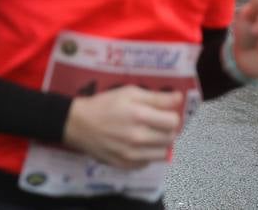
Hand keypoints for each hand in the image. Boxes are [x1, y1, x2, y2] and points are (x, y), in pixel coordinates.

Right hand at [63, 86, 182, 169]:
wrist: (78, 124)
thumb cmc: (104, 104)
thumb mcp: (128, 93)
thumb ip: (156, 97)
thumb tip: (179, 99)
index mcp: (139, 115)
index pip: (174, 122)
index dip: (170, 116)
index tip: (162, 114)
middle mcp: (138, 137)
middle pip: (171, 138)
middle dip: (166, 130)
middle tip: (154, 124)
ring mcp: (132, 154)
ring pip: (163, 153)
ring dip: (159, 144)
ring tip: (147, 135)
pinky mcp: (127, 165)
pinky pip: (149, 162)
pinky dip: (146, 154)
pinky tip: (135, 145)